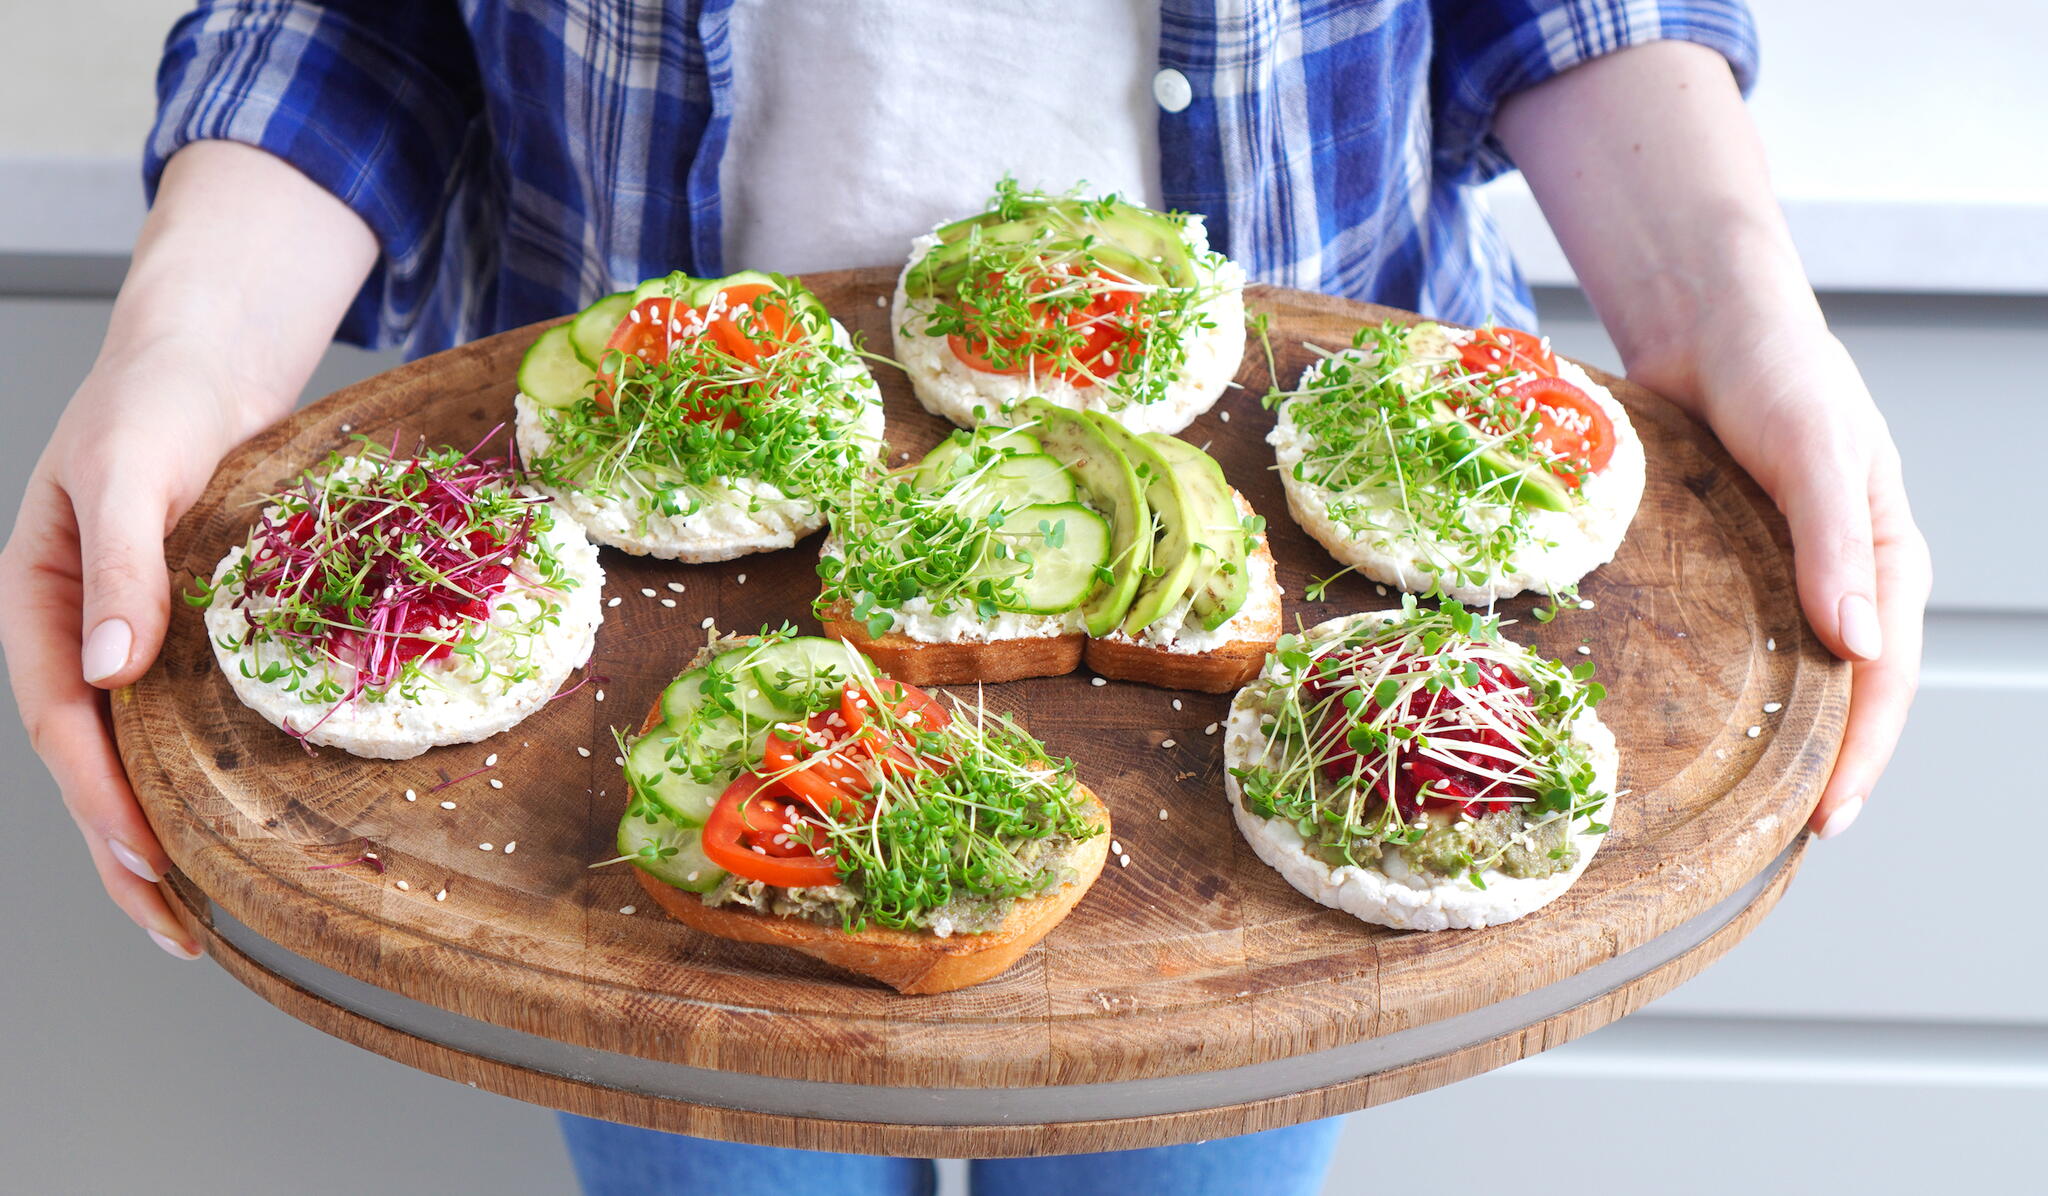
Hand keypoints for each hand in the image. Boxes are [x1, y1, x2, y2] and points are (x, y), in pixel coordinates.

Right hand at [1, 347, 261, 956]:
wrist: (205, 362)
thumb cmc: (153, 401)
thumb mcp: (129, 471)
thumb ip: (116, 565)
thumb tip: (106, 668)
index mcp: (38, 602)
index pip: (63, 720)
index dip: (98, 795)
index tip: (144, 855)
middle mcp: (78, 631)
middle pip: (90, 762)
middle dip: (125, 850)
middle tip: (176, 928)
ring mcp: (127, 637)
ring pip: (132, 754)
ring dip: (159, 831)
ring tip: (196, 912)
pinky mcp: (182, 634)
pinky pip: (180, 721)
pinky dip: (199, 777)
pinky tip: (230, 822)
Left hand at [1681, 323, 1931, 837]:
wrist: (1708, 325)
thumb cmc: (1779, 371)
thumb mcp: (1817, 447)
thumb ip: (1835, 538)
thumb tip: (1860, 645)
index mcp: (1885, 558)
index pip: (1887, 678)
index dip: (1865, 754)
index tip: (1828, 820)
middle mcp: (1838, 577)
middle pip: (1843, 693)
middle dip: (1824, 769)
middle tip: (1778, 841)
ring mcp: (1781, 576)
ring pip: (1788, 675)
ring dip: (1774, 740)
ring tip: (1735, 809)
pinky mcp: (1726, 566)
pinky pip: (1732, 641)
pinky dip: (1722, 689)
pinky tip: (1685, 726)